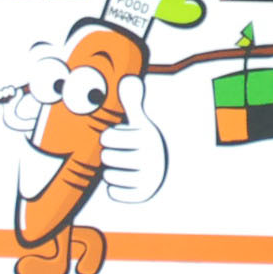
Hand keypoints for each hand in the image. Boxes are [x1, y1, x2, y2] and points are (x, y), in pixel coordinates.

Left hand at [96, 87, 166, 202]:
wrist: (165, 171)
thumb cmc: (144, 144)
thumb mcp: (141, 123)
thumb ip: (132, 102)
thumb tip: (128, 79)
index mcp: (146, 136)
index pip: (107, 137)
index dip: (110, 138)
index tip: (121, 139)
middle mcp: (150, 156)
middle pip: (106, 157)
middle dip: (111, 156)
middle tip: (122, 155)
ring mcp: (148, 176)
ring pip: (109, 176)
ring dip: (113, 172)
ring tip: (125, 168)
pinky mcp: (143, 194)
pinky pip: (114, 192)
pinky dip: (116, 189)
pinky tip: (126, 182)